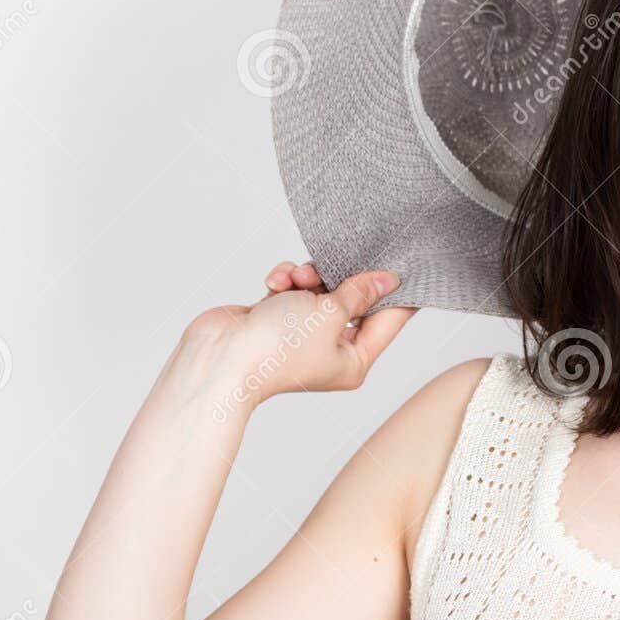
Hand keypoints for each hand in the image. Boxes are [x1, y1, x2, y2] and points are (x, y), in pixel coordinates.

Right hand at [182, 260, 416, 404]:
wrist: (218, 357)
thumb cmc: (275, 348)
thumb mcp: (329, 314)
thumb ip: (359, 293)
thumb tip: (388, 280)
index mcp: (355, 359)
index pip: (390, 319)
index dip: (396, 289)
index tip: (400, 259)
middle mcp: (332, 349)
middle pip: (354, 300)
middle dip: (340, 278)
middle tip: (330, 268)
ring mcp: (304, 334)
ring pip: (321, 289)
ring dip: (308, 276)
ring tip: (294, 280)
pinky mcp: (278, 318)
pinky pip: (294, 290)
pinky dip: (286, 281)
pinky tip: (274, 283)